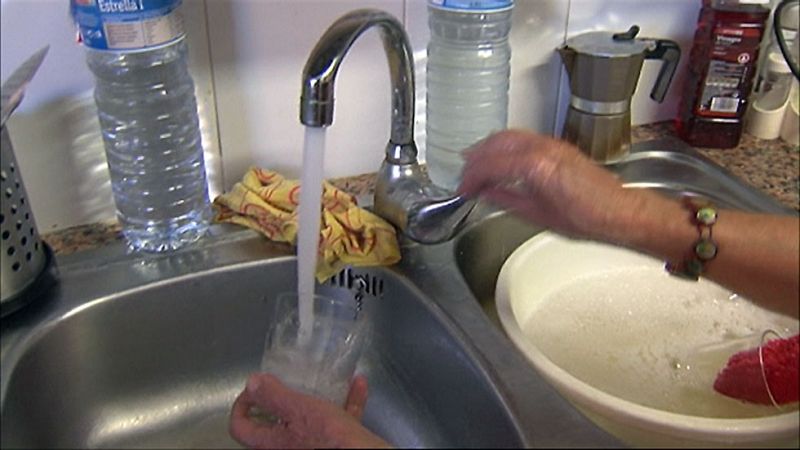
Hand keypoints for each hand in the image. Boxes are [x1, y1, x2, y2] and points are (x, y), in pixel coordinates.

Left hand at [229, 373, 389, 448]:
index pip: (240, 427)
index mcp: (271, 442)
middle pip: (273, 423)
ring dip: (316, 397)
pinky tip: (357, 386)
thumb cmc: (328, 436)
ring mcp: (310, 447)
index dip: (242, 404)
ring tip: (324, 378)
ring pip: (306, 420)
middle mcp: (286, 448)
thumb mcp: (298, 408)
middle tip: (288, 380)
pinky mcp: (333, 444)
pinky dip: (344, 404)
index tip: (256, 387)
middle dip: (282, 398)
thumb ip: (274, 396)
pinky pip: (335, 422)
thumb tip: (251, 382)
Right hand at [458, 129, 640, 242]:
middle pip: (496, 144)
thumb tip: (486, 193)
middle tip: (465, 176)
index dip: (472, 177)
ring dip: (488, 148)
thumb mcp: (537, 215)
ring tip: (476, 164)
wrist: (618, 211)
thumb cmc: (586, 218)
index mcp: (535, 166)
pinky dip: (505, 146)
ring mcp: (550, 144)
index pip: (491, 165)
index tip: (463, 189)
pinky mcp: (557, 145)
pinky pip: (523, 138)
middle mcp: (542, 149)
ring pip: (509, 136)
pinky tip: (501, 159)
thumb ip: (506, 200)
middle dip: (476, 159)